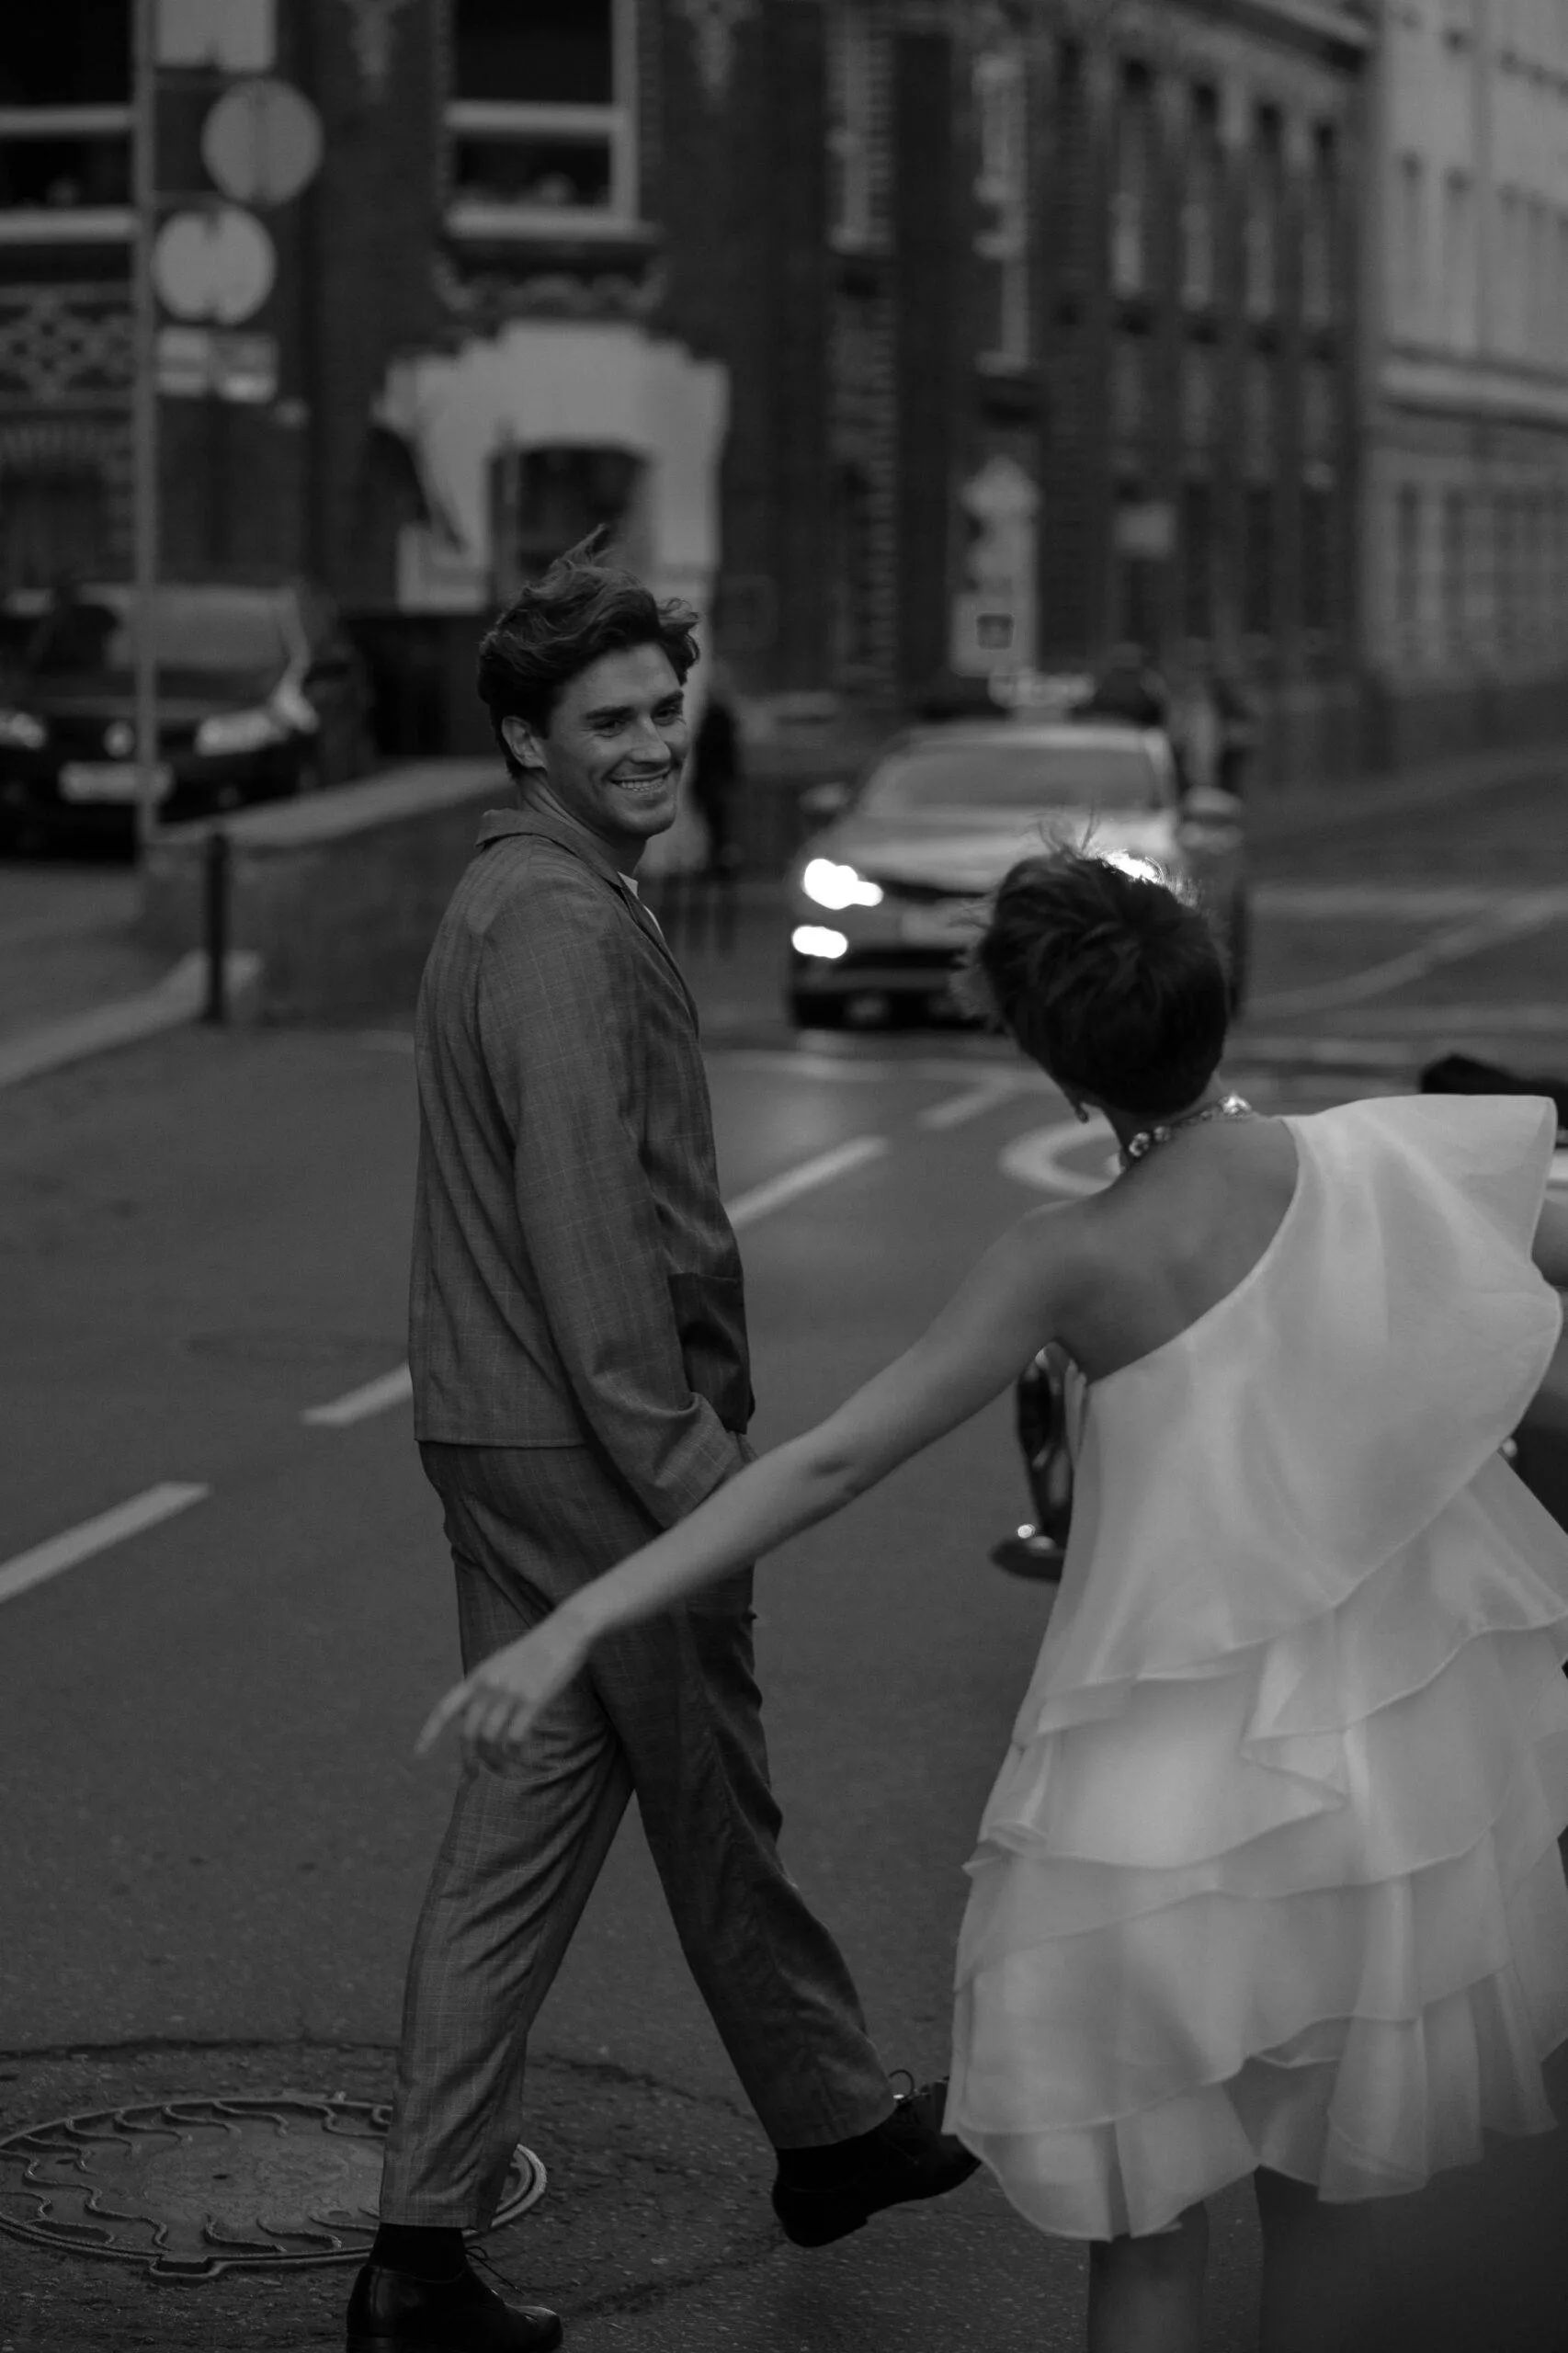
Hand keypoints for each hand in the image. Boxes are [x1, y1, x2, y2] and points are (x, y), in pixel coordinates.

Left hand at [416, 1607, 592, 1768]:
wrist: (564, 1632)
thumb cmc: (536, 1649)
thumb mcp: (501, 1663)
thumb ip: (486, 1686)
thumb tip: (475, 1716)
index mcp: (477, 1677)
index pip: (445, 1709)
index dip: (430, 1733)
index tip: (419, 1753)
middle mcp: (488, 1686)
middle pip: (468, 1734)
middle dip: (468, 1760)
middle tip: (472, 1776)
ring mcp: (509, 1694)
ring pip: (490, 1741)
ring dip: (495, 1762)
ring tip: (505, 1769)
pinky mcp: (532, 1701)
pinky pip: (515, 1739)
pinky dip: (516, 1754)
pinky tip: (522, 1757)